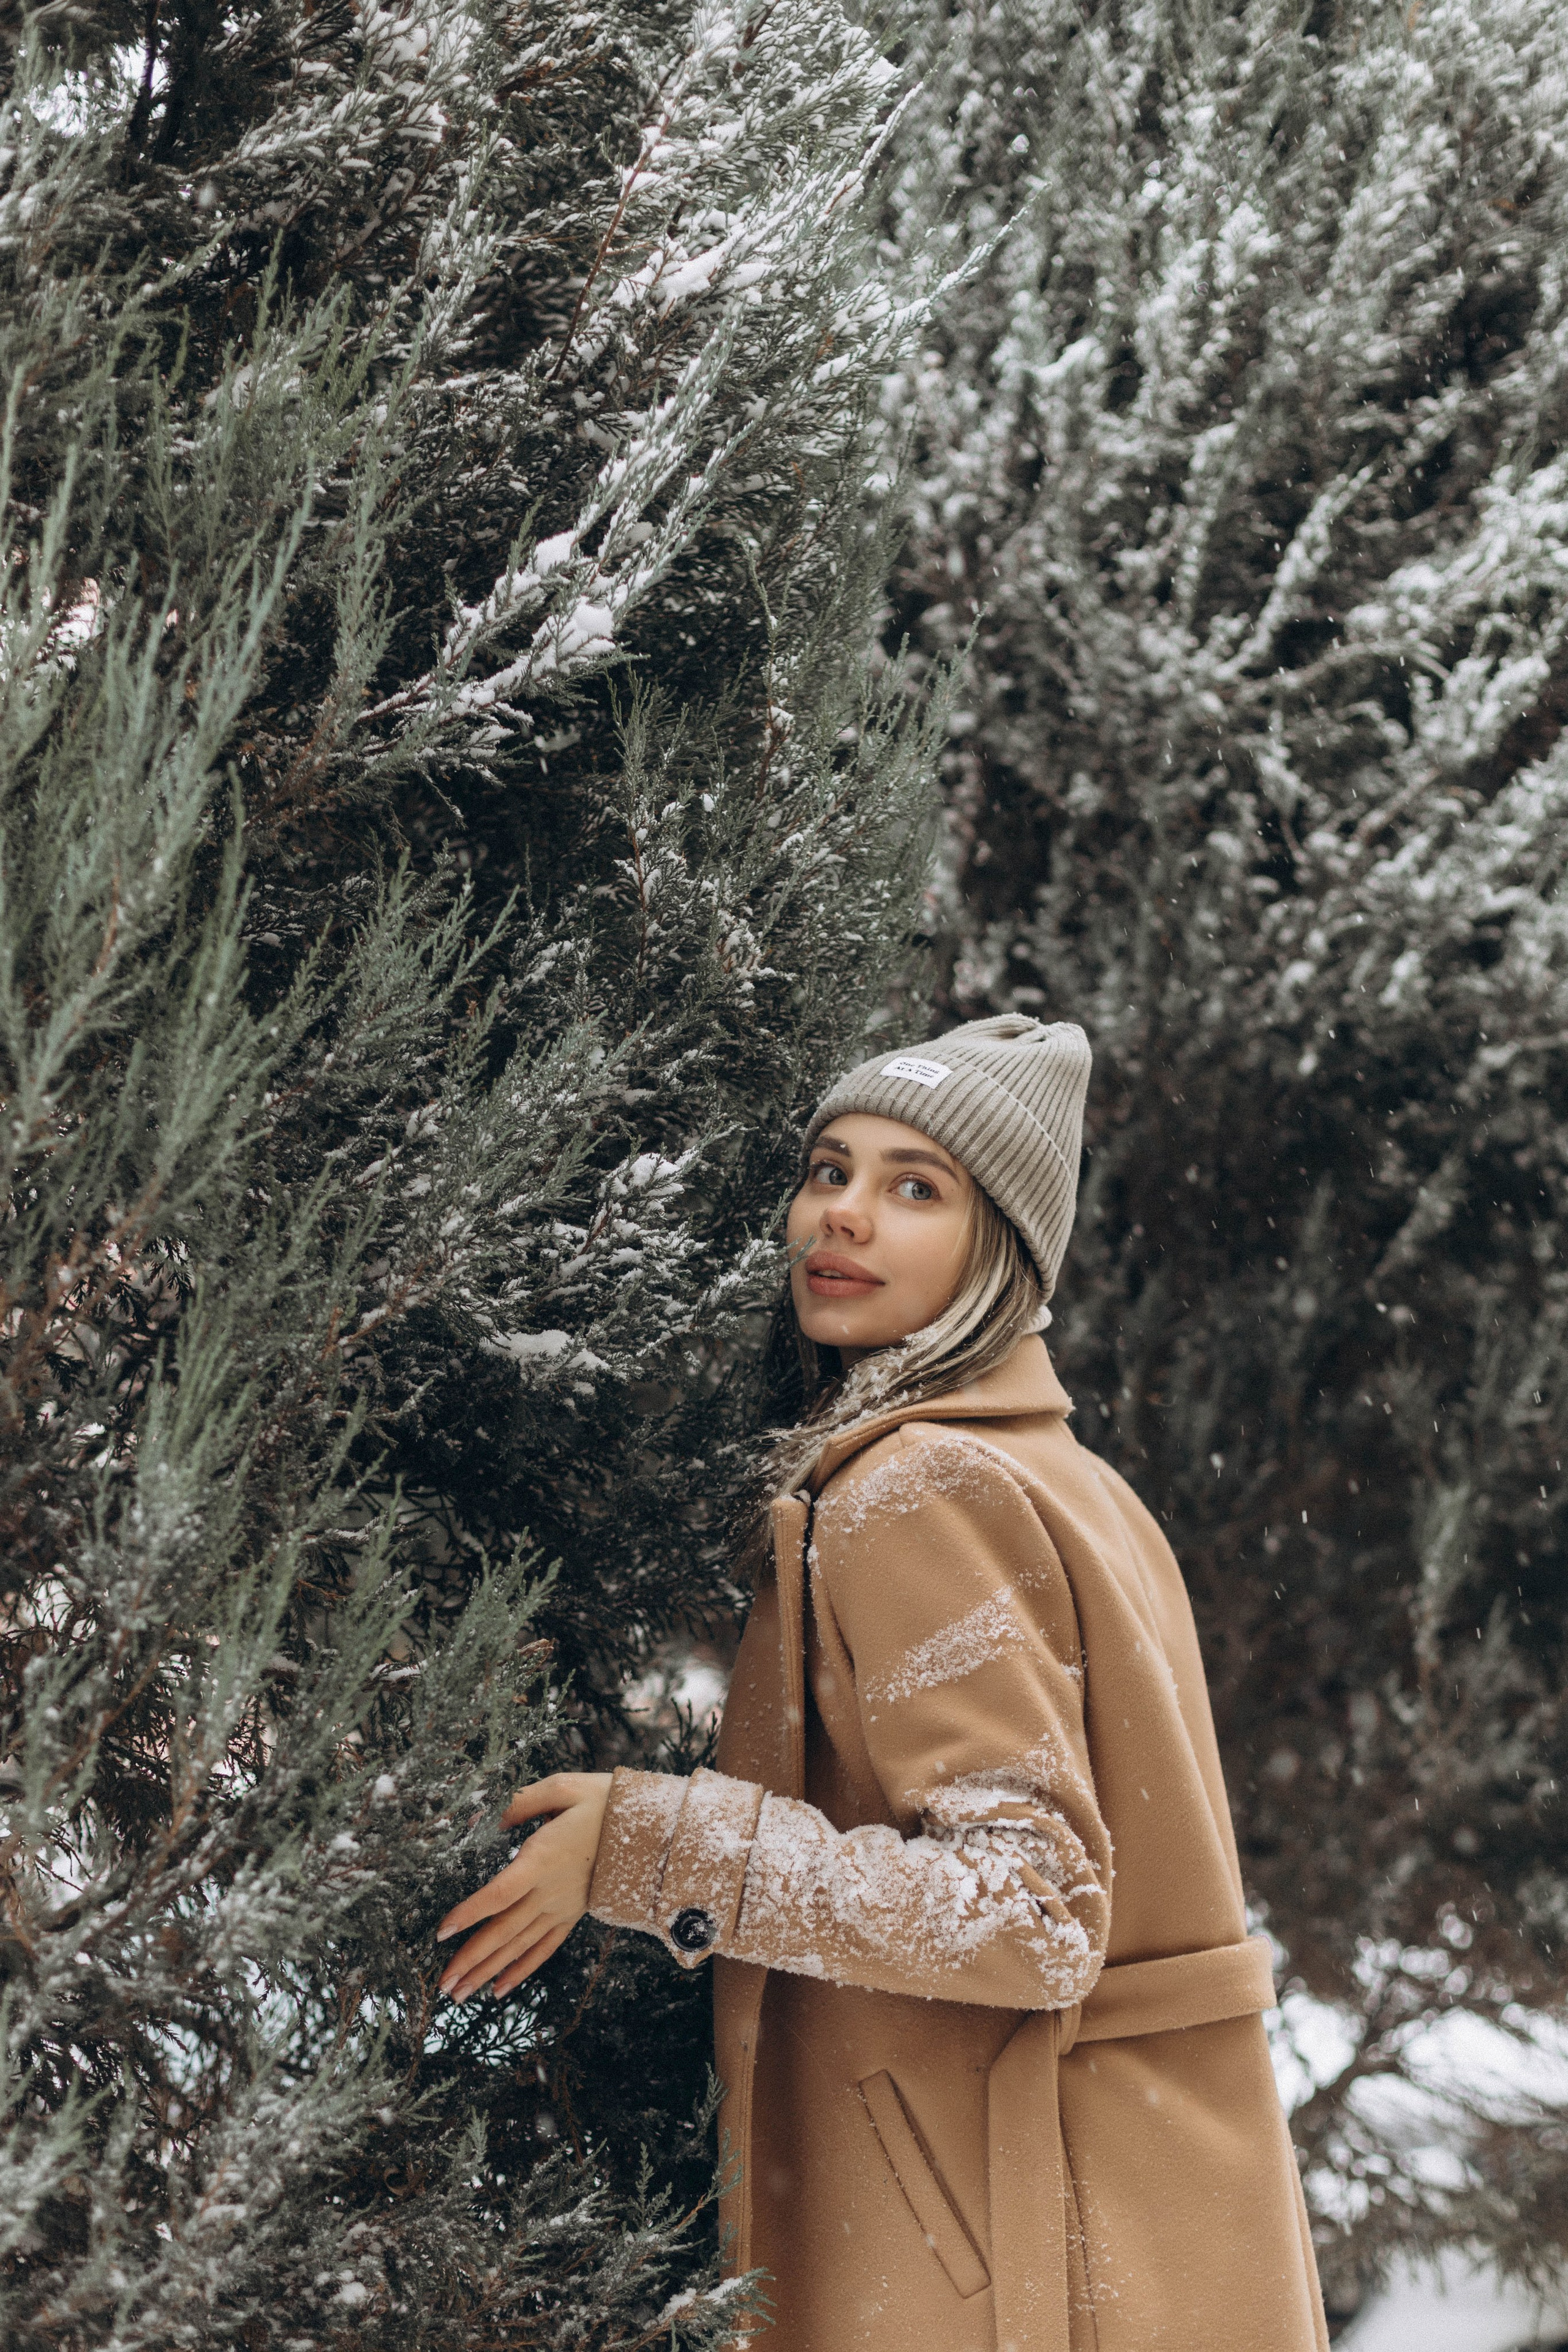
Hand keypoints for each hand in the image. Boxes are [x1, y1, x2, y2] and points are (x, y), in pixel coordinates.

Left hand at [435, 1772, 612, 2000]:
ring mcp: (562, 1908)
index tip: (442, 1933)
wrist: (653, 1830)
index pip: (499, 1894)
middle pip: (504, 1931)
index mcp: (542, 1859)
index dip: (470, 1913)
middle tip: (441, 1985)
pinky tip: (500, 1989)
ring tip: (459, 1994)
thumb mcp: (563, 1789)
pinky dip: (522, 1970)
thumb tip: (486, 1817)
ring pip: (519, 1946)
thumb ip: (521, 1802)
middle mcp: (549, 1891)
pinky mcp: (572, 1915)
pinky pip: (545, 1949)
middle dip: (471, 1959)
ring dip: (487, 1971)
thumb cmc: (605, 1804)